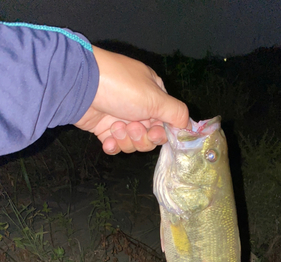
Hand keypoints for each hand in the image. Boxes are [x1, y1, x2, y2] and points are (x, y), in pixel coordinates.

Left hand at [74, 46, 188, 153]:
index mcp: (154, 95)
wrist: (81, 87)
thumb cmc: (121, 87)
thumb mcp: (155, 98)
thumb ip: (177, 113)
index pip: (167, 122)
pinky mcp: (104, 128)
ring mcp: (121, 117)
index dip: (161, 133)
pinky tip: (107, 141)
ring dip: (125, 139)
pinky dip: (112, 145)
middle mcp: (139, 107)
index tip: (154, 132)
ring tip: (115, 126)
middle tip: (131, 126)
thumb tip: (189, 125)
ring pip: (133, 143)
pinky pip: (115, 145)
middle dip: (141, 136)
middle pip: (150, 136)